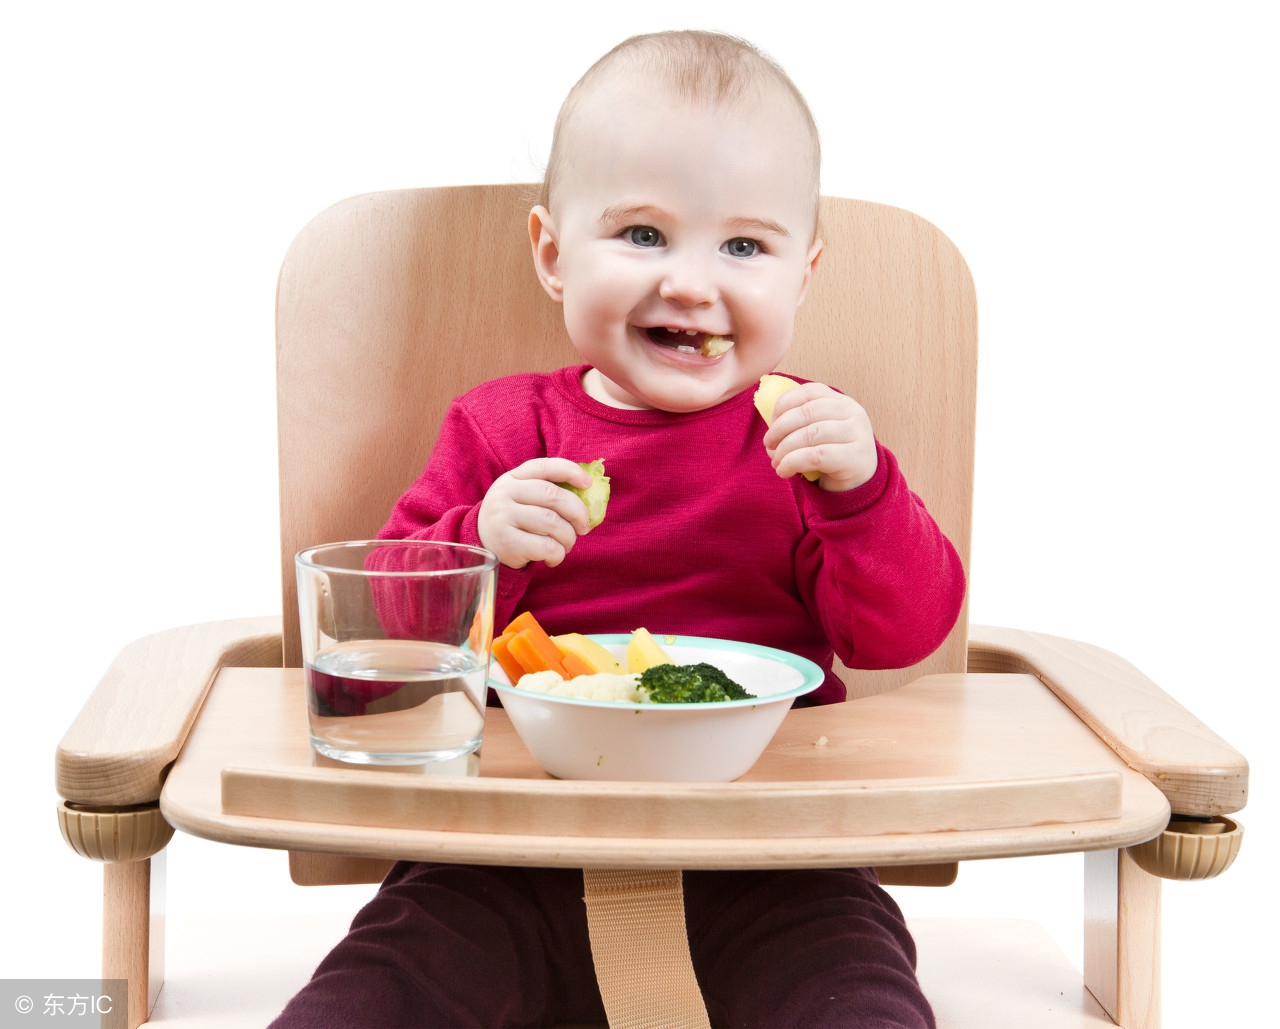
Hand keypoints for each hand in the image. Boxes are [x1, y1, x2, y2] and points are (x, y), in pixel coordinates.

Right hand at [478, 458, 594, 568]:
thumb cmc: (513, 520)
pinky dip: (558, 554)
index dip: (570, 472)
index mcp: (512, 477)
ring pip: (552, 523)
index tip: (588, 484)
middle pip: (553, 496)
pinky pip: (546, 547)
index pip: (545, 467)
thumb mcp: (522, 498)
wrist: (481, 545)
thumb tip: (590, 496)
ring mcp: (503, 517)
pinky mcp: (506, 542)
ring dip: (568, 537)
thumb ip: (546, 492)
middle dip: (578, 512)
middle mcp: (505, 493)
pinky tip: (553, 558)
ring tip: (567, 544)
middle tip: (584, 527)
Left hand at [763, 382, 877, 490]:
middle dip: (780, 428)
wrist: (860, 483)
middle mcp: (853, 413)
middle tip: (768, 444)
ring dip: (785, 448)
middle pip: (807, 412)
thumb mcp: (819, 433)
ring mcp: (857, 434)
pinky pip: (815, 456)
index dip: (785, 403)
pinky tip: (784, 470)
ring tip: (775, 461)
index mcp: (842, 401)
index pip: (810, 391)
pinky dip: (793, 462)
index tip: (771, 420)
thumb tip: (770, 432)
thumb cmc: (832, 455)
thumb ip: (800, 424)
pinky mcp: (854, 458)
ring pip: (810, 434)